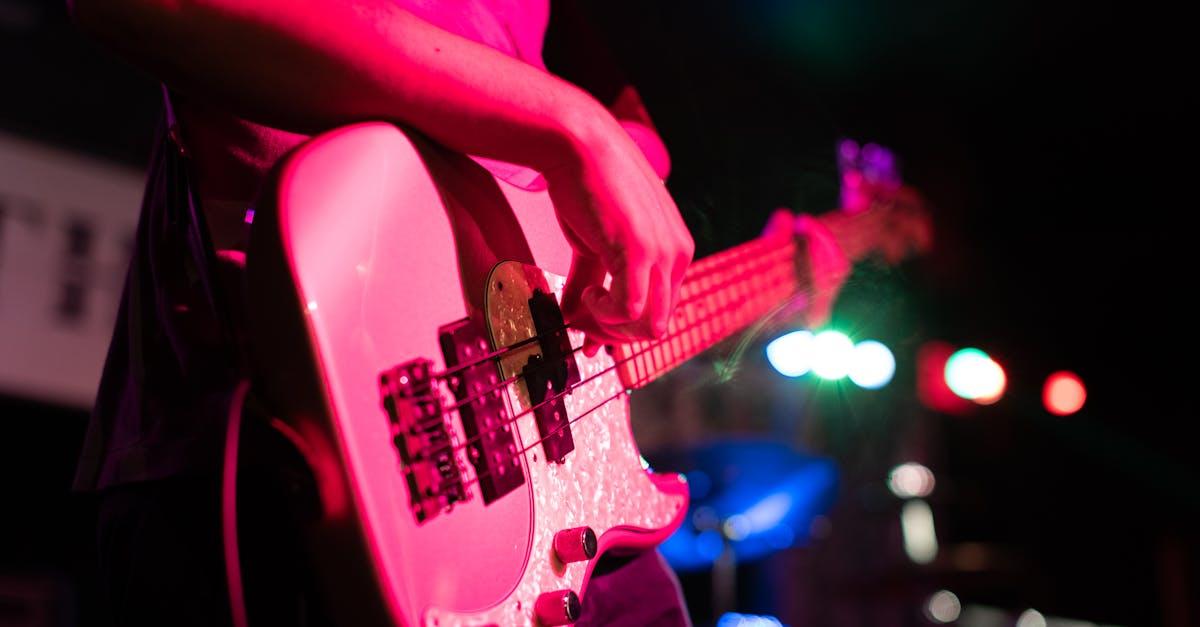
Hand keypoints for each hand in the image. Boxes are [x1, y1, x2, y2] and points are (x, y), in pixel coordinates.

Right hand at [546, 114, 693, 355]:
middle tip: (584, 330)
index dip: (624, 329)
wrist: (578, 145)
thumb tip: (574, 316)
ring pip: (649, 326)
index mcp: (675, 250)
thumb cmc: (587, 184)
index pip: (661, 310)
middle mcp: (677, 254)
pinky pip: (628, 310)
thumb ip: (590, 280)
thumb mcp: (595, 242)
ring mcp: (663, 254)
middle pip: (657, 326)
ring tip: (583, 311)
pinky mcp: (640, 252)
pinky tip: (586, 295)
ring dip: (610, 329)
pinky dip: (603, 314)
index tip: (592, 333)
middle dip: (616, 336)